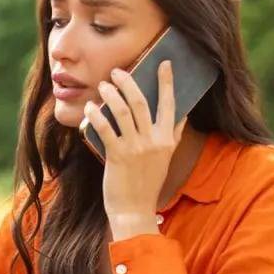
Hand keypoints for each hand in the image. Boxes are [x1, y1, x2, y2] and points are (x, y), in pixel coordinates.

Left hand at [84, 60, 187, 240]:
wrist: (134, 210)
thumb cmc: (147, 183)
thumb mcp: (166, 158)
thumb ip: (173, 135)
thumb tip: (182, 113)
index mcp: (166, 139)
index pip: (170, 104)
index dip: (167, 82)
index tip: (165, 63)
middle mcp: (153, 141)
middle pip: (141, 103)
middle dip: (129, 83)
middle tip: (117, 71)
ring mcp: (135, 148)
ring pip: (123, 112)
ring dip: (111, 95)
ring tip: (103, 85)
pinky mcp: (117, 156)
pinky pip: (105, 129)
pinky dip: (97, 115)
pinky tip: (90, 107)